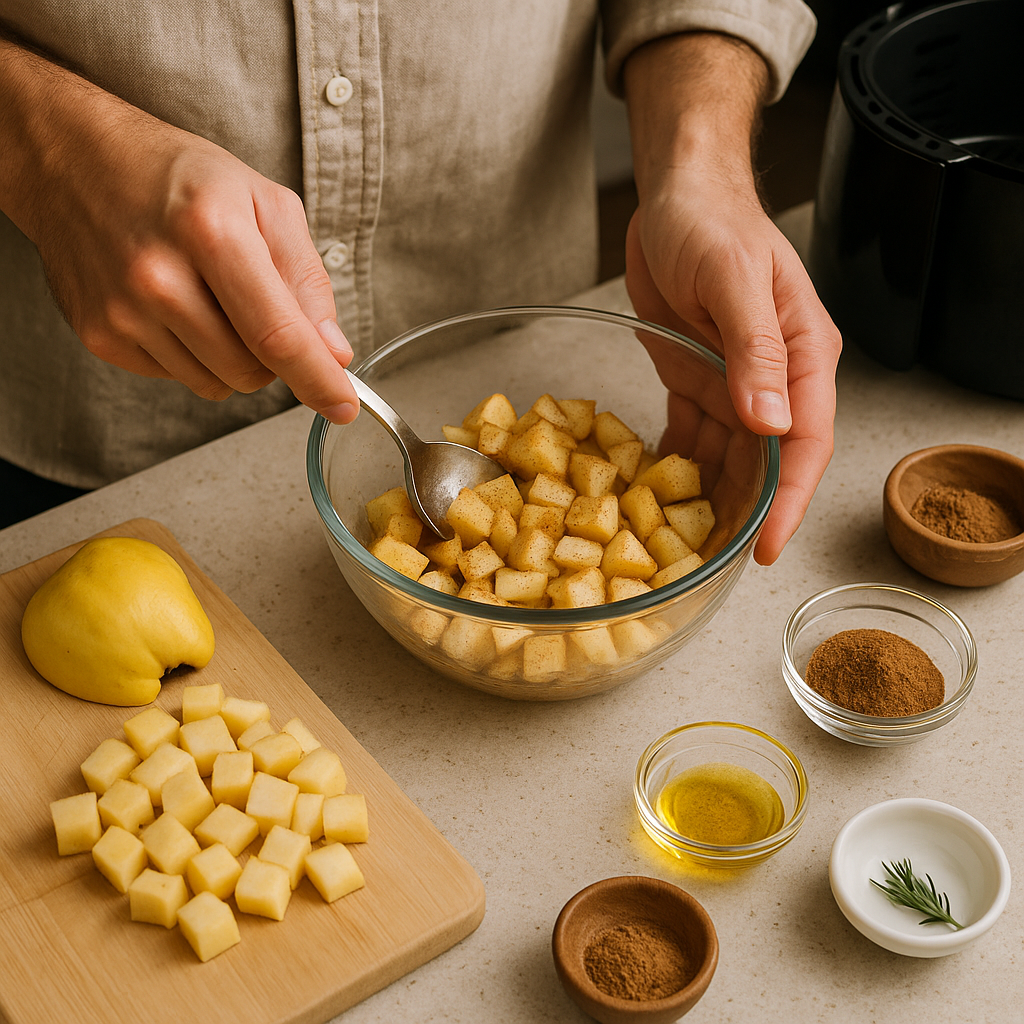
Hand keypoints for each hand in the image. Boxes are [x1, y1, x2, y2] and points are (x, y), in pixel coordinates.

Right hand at [0, 39, 358, 421]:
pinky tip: (174, 306)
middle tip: (254, 304)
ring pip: (217, 384)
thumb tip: (333, 352)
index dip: (318, 380)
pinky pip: (177, 378)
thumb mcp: (266, 204)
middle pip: (251, 370)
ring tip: (208, 296)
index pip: (278, 335)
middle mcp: (160, 278)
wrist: (74, 160)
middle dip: (272, 356)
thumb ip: (308, 281)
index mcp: (211, 232)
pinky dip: (192, 354)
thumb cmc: (179, 178)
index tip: (343, 407)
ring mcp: (123, 312)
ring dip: (232, 358)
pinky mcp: (101, 336)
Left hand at [625, 178, 840, 564]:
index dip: (789, 498)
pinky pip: (689, 434)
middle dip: (745, 511)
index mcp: (800, 354)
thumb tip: (772, 423)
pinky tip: (656, 494)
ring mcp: (732, 381)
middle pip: (766, 461)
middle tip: (714, 560)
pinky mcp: (693, 378)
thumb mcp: (733, 278)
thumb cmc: (712, 220)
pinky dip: (675, 465)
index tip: (767, 546)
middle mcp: (771, 378)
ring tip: (682, 543)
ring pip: (726, 456)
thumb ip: (754, 349)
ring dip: (707, 497)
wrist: (674, 193)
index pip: (806, 440)